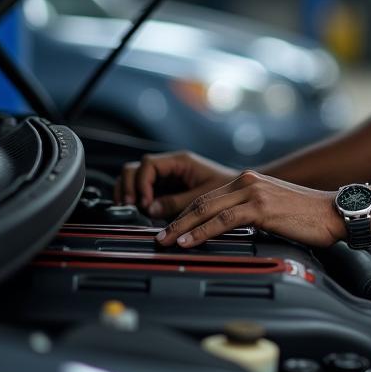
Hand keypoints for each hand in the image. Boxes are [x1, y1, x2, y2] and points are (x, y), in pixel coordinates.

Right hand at [113, 150, 236, 217]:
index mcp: (180, 161)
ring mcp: (166, 177)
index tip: (145, 202)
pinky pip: (144, 189)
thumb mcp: (203, 196)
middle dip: (129, 186)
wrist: (242, 191)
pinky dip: (136, 198)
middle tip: (131, 206)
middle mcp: (170, 166)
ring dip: (129, 192)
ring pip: (135, 177)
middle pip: (135, 168)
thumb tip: (150, 209)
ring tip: (131, 208)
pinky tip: (139, 210)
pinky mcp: (165, 188)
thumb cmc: (228, 188)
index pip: (148, 164)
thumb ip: (176, 202)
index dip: (142, 183)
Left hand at [155, 171, 344, 247]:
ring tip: (167, 242)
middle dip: (177, 221)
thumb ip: (251, 213)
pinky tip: (191, 241)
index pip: (208, 197)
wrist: (333, 212)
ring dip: (183, 227)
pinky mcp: (261, 207)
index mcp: (249, 181)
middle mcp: (248, 182)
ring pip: (207, 209)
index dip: (186, 214)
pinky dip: (203, 231)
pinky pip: (224, 220)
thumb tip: (231, 231)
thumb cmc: (309, 215)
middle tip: (159, 237)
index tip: (172, 229)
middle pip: (202, 201)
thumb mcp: (273, 209)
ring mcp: (254, 192)